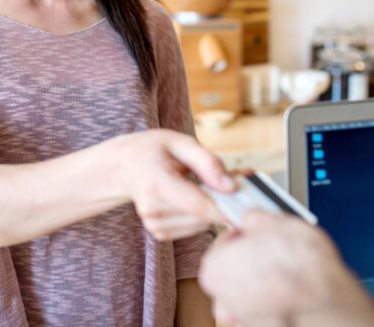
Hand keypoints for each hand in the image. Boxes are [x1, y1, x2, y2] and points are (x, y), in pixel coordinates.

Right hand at [113, 129, 233, 239]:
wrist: (123, 167)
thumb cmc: (152, 150)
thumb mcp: (179, 142)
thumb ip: (207, 161)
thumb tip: (232, 186)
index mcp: (156, 181)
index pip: (198, 204)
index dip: (227, 207)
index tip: (250, 202)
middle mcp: (152, 208)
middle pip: (204, 217)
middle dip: (225, 202)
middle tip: (236, 181)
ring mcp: (154, 224)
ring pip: (202, 224)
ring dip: (214, 208)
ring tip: (210, 185)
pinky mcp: (159, 232)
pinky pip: (194, 228)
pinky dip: (202, 215)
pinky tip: (196, 197)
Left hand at [199, 210, 373, 326]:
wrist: (327, 299)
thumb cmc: (298, 264)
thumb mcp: (273, 222)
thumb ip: (253, 218)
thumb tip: (253, 218)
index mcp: (214, 270)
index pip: (223, 244)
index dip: (243, 234)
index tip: (256, 231)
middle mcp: (225, 299)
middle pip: (235, 270)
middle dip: (253, 257)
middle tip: (274, 246)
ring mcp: (246, 318)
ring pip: (252, 290)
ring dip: (265, 278)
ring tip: (289, 265)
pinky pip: (269, 306)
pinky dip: (278, 296)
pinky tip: (294, 285)